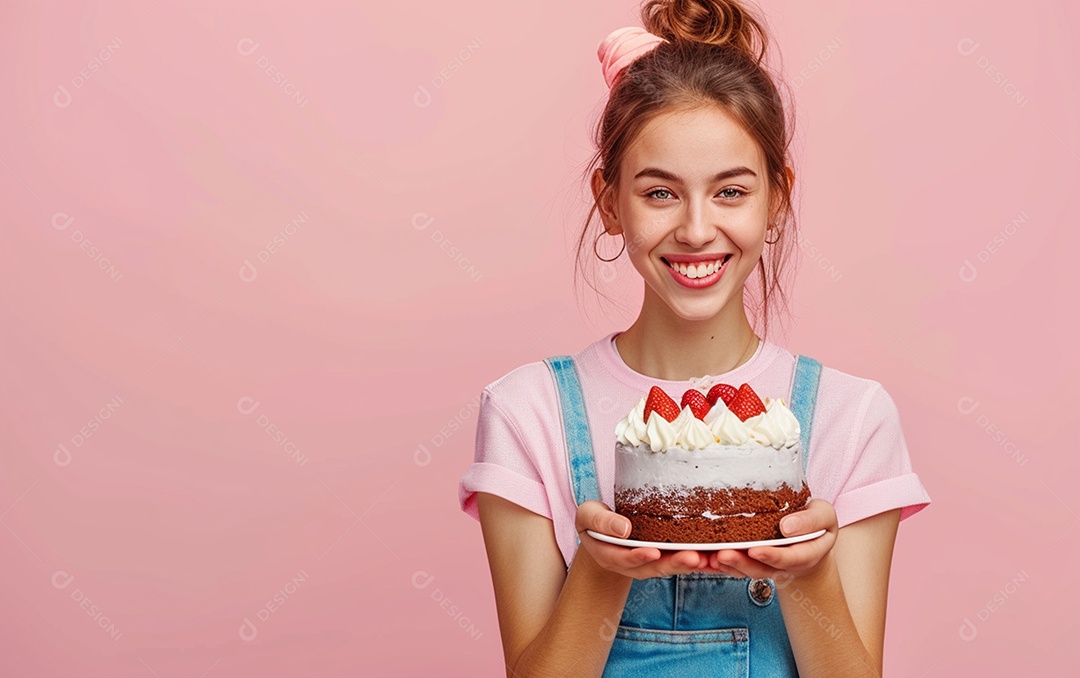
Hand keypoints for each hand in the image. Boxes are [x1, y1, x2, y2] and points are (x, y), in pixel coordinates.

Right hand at [575, 500, 721, 579]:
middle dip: (674, 563)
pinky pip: (682, 560)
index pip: (625, 559)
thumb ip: (601, 521)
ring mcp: (650, 562)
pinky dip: (699, 561)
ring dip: (691, 564)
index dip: (639, 556)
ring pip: (672, 566)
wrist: (605, 528)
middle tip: (692, 558)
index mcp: (611, 555)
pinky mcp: (665, 557)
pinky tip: (716, 558)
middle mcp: (633, 564)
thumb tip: (623, 529)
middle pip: (655, 567)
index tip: (652, 552)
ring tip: (709, 559)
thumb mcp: (589, 516)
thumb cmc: (596, 519)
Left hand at [708, 498, 837, 579]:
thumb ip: (811, 520)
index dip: (773, 556)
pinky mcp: (753, 562)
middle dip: (742, 563)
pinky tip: (708, 558)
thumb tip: (787, 527)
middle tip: (723, 555)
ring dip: (729, 565)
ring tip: (711, 557)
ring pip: (747, 570)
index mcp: (806, 554)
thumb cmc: (815, 522)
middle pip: (763, 568)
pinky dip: (723, 565)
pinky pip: (737, 568)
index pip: (790, 558)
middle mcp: (785, 565)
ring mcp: (768, 566)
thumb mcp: (823, 516)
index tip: (756, 550)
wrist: (808, 536)